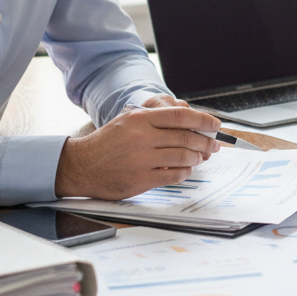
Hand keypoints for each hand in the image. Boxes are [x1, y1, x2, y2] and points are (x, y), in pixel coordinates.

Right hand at [55, 103, 221, 199]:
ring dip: (197, 157)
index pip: (181, 115)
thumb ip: (156, 118)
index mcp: (141, 119)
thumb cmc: (108, 142)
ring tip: (201, 157)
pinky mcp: (140, 180)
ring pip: (183, 156)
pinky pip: (173, 175)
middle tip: (215, 145)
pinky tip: (186, 170)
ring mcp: (141, 160)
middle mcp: (142, 137)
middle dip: (206, 141)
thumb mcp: (129, 120)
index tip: (215, 125)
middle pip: (186, 137)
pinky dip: (185, 172)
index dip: (203, 119)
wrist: (80, 165)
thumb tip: (190, 120)